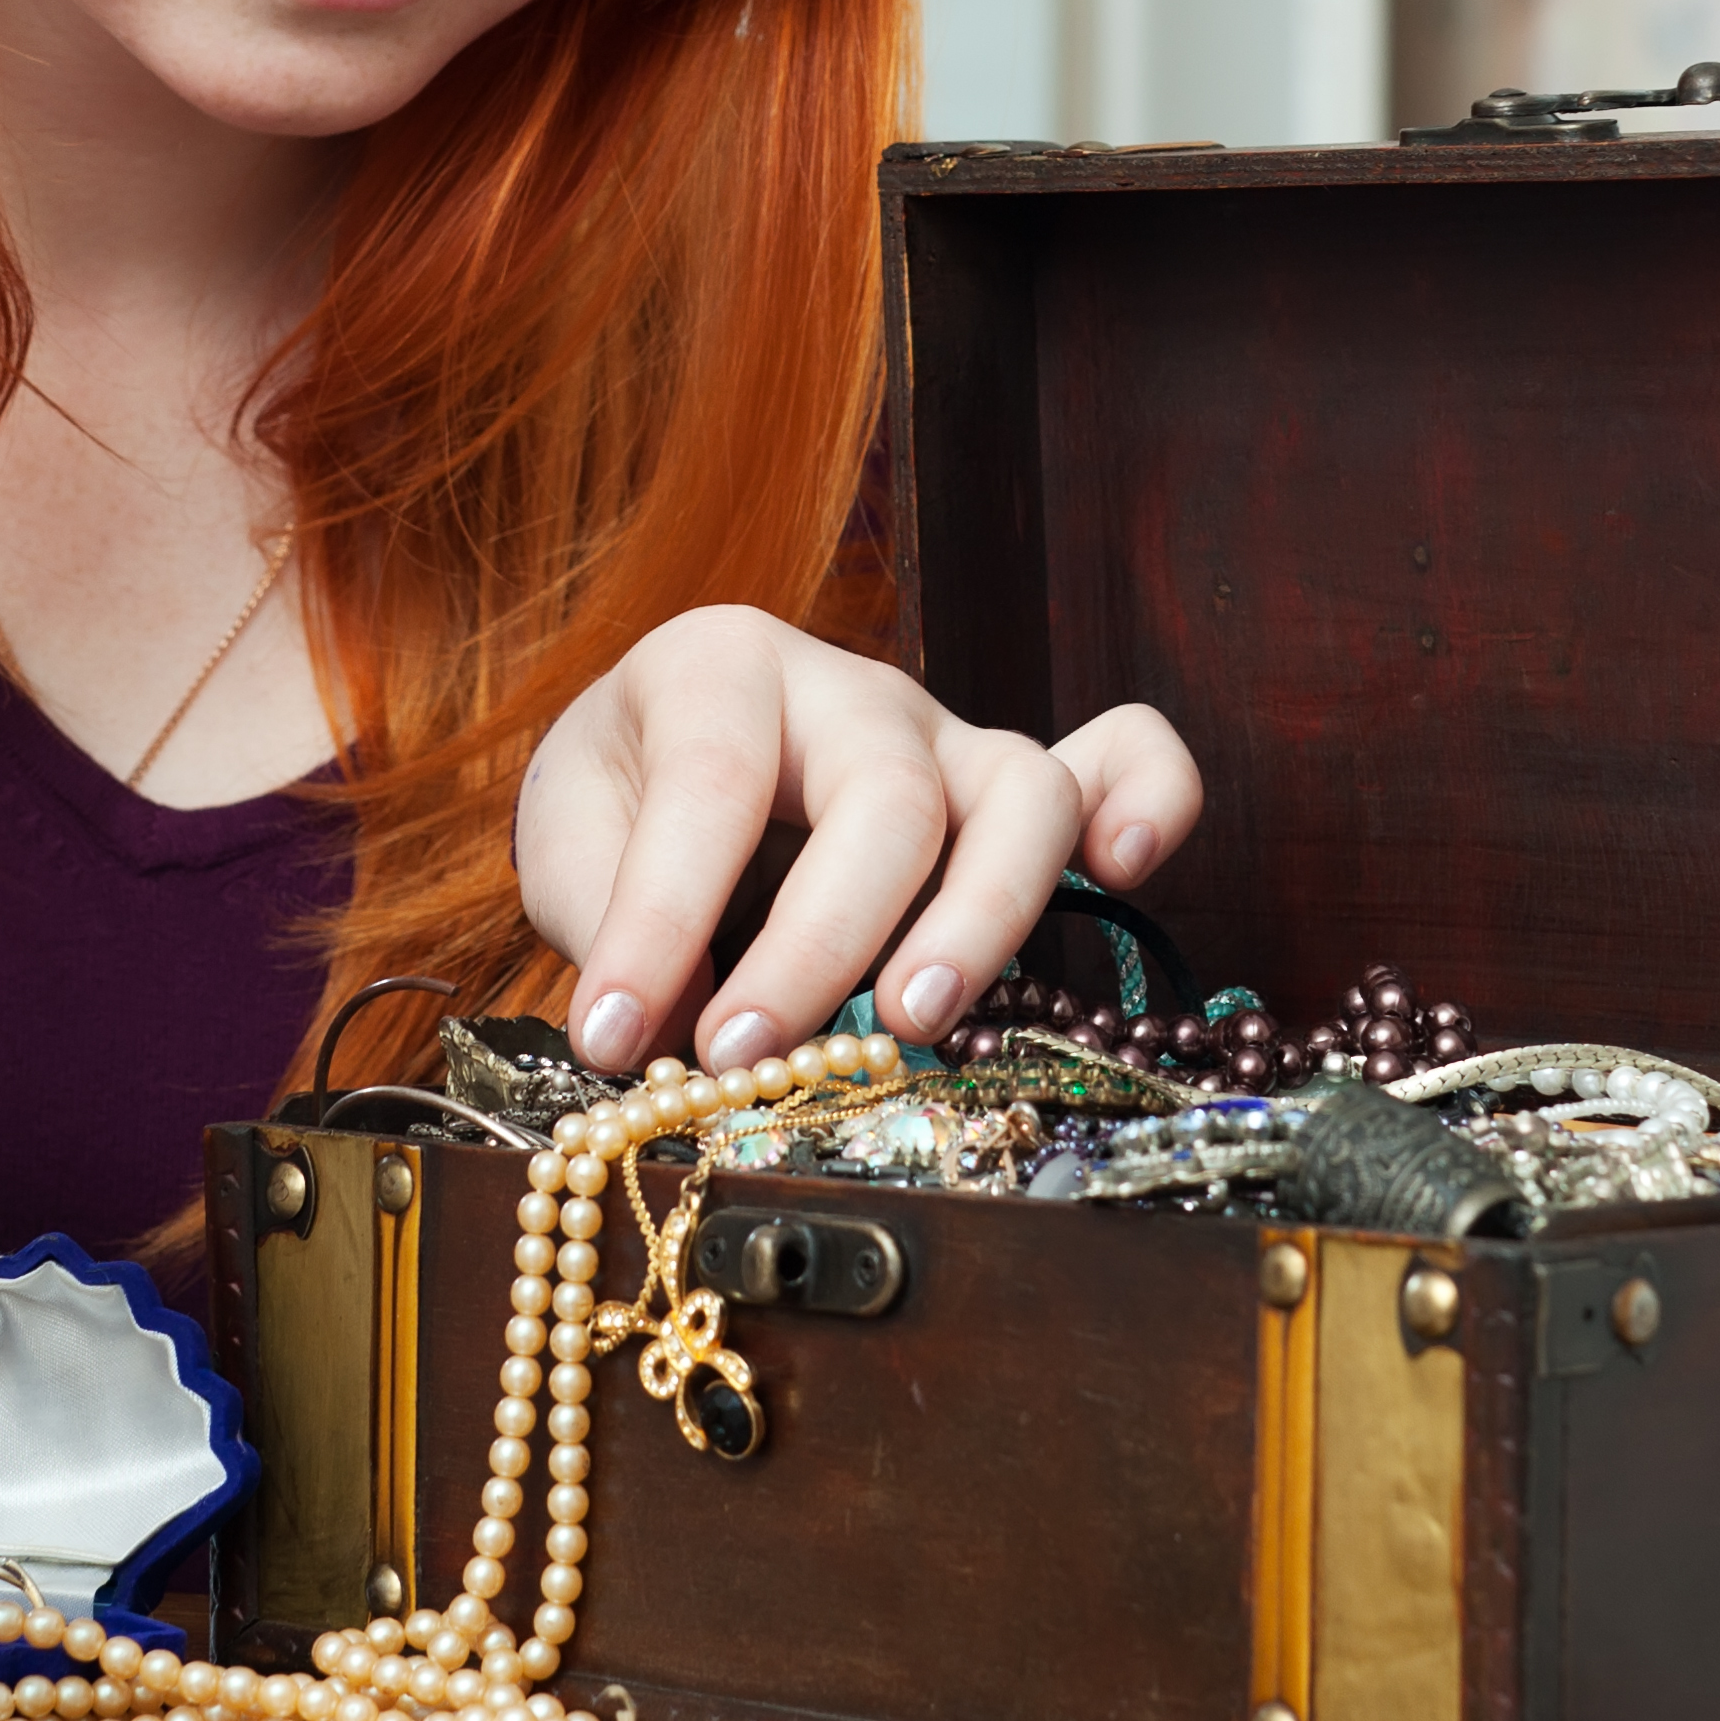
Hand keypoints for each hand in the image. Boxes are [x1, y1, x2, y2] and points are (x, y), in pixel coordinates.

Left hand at [514, 608, 1197, 1071]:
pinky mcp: (1006, 790)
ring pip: (1020, 794)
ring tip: (916, 1020)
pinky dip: (1150, 798)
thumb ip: (611, 926)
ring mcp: (947, 735)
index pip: (708, 788)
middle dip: (819, 943)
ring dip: (979, 917)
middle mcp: (854, 689)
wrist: (657, 752)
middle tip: (749, 1053)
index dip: (660, 922)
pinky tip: (1128, 868)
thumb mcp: (569, 840)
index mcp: (720, 668)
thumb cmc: (623, 794)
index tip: (614, 1034)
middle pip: (884, 800)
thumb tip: (671, 1034)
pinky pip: (1122, 757)